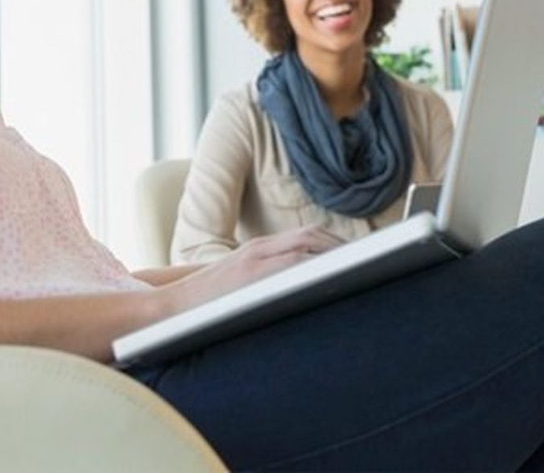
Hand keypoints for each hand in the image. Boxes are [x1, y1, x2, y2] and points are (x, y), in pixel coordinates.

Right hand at [155, 225, 346, 316]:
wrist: (167, 307)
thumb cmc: (205, 304)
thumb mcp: (239, 284)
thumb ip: (266, 279)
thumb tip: (303, 291)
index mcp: (259, 250)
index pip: (307, 236)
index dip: (336, 243)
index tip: (361, 256)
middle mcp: (259, 249)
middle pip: (312, 236)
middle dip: (344, 247)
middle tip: (376, 259)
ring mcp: (254, 259)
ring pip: (306, 245)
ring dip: (337, 253)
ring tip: (364, 265)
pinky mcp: (249, 273)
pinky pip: (290, 262)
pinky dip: (315, 264)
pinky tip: (334, 274)